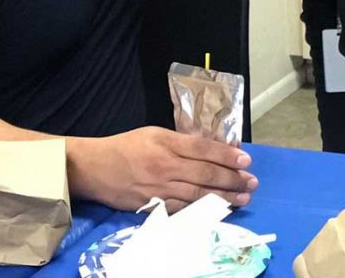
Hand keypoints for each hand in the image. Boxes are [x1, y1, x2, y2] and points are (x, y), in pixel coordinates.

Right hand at [67, 127, 257, 211]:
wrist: (92, 168)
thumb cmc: (126, 146)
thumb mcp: (155, 133)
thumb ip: (182, 141)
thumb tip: (212, 148)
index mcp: (166, 143)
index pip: (204, 149)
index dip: (227, 155)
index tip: (246, 160)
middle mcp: (165, 166)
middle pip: (205, 173)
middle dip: (232, 179)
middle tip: (252, 182)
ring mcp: (158, 188)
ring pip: (196, 194)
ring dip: (223, 198)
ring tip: (242, 199)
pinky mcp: (151, 205)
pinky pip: (181, 209)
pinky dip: (201, 210)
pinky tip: (216, 210)